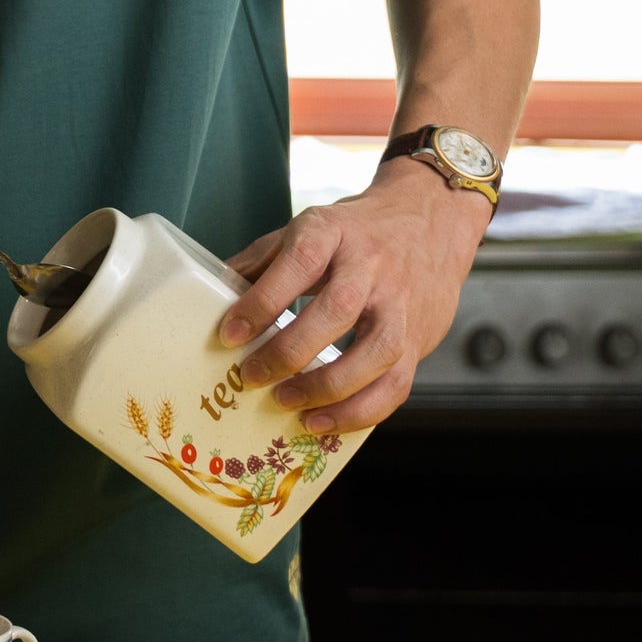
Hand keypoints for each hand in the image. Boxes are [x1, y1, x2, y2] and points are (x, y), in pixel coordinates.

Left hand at [217, 158, 490, 432]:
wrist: (428, 220)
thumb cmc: (354, 231)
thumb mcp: (307, 227)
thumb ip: (263, 260)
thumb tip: (213, 292)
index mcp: (332, 232)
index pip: (297, 263)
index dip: (262, 300)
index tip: (229, 334)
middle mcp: (370, 267)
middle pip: (336, 310)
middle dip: (291, 350)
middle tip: (252, 376)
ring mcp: (400, 305)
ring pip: (376, 352)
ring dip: (330, 387)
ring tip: (288, 404)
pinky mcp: (419, 338)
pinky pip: (397, 384)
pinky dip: (361, 411)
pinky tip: (325, 421)